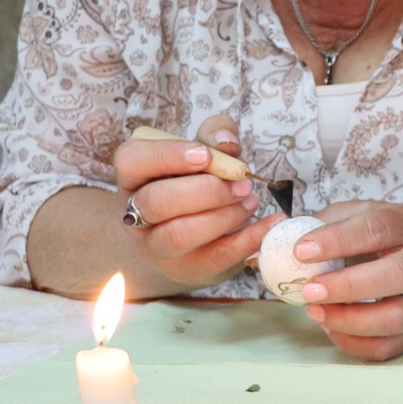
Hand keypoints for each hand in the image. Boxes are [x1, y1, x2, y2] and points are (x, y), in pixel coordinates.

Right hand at [114, 113, 277, 289]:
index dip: (166, 155)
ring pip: (179, 235)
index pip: (131, 161)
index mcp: (134, 177)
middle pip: (156, 202)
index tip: (204, 155)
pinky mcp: (187, 268)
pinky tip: (271, 222)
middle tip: (242, 184)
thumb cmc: (198, 180)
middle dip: (206, 190)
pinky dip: (250, 238)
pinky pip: (217, 256)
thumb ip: (214, 134)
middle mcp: (135, 214)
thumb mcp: (205, 149)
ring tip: (250, 201)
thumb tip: (226, 141)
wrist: (199, 232)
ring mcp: (156, 247)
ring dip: (223, 216)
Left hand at [290, 201, 402, 360]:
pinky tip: (330, 328)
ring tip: (315, 312)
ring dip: (351, 319)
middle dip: (349, 286)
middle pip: (398, 274)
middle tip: (309, 290)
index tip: (300, 251)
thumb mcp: (360, 215)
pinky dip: (355, 343)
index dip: (339, 240)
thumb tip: (272, 242)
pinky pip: (389, 346)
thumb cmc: (384, 237)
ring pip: (398, 316)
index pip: (378, 228)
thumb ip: (323, 225)